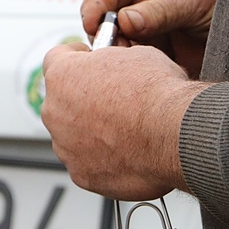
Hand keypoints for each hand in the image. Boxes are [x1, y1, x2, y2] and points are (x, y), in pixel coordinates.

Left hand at [40, 41, 207, 200]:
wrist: (174, 134)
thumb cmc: (157, 94)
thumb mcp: (136, 55)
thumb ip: (112, 59)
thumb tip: (117, 65)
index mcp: (62, 75)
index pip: (56, 59)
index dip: (76, 58)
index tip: (88, 61)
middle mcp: (54, 111)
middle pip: (63, 101)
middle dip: (84, 100)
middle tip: (114, 102)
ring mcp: (64, 145)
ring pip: (72, 135)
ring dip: (91, 132)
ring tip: (126, 131)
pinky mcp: (80, 173)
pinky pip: (87, 163)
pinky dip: (103, 159)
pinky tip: (128, 152)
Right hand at [81, 0, 222, 77]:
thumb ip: (161, 10)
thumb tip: (125, 21)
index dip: (96, 2)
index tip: (92, 21)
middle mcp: (141, 2)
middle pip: (105, 16)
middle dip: (103, 32)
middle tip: (109, 47)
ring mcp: (145, 30)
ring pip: (114, 43)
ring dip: (115, 54)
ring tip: (127, 62)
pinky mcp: (152, 56)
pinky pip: (130, 64)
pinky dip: (128, 70)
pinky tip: (137, 73)